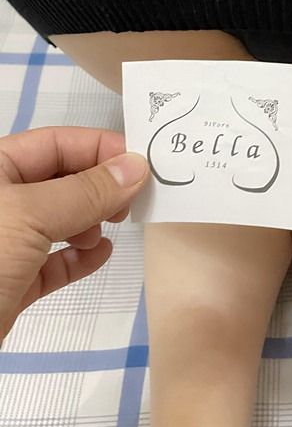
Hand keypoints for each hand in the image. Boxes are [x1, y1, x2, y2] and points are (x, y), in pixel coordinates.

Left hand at [0, 126, 148, 343]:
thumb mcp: (30, 215)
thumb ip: (86, 190)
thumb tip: (137, 166)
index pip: (57, 143)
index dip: (100, 148)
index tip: (142, 163)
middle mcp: (0, 201)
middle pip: (62, 179)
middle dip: (99, 185)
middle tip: (133, 200)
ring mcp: (4, 244)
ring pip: (60, 219)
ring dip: (91, 220)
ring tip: (110, 229)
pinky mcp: (9, 284)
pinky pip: (53, 261)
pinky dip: (79, 257)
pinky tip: (99, 254)